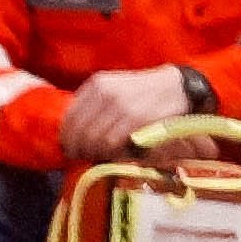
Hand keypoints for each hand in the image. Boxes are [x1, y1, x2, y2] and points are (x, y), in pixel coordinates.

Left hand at [59, 66, 194, 162]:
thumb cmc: (141, 91)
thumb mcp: (113, 87)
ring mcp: (121, 106)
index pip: (70, 117)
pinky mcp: (136, 119)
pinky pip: (112, 143)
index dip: (66, 137)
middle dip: (78, 148)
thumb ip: (92, 104)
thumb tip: (72, 131)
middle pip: (80, 131)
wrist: (174, 87)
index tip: (68, 148)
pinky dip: (109, 152)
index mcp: (96, 84)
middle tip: (81, 156)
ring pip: (95, 139)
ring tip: (97, 155)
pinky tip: (112, 153)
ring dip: (93, 152)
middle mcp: (106, 93)